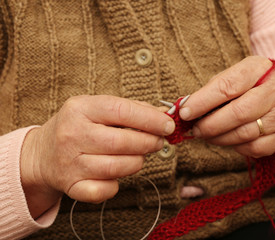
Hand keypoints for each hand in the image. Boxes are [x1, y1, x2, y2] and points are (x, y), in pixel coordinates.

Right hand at [21, 95, 174, 217]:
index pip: (122, 111)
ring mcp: (69, 162)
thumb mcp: (98, 108)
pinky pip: (105, 190)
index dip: (151, 120)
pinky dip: (117, 184)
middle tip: (158, 142)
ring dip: (137, 162)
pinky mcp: (71, 185)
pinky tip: (116, 174)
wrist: (43, 153)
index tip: (168, 126)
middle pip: (122, 142)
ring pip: (117, 167)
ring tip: (139, 155)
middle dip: (149, 143)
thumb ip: (131, 110)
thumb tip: (164, 115)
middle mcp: (72, 134)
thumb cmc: (79, 127)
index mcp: (80, 108)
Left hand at [179, 56, 274, 158]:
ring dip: (219, 138)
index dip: (203, 101)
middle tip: (195, 129)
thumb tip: (186, 109)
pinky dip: (236, 147)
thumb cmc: (249, 86)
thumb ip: (211, 90)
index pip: (228, 86)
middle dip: (210, 125)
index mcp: (259, 68)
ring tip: (207, 134)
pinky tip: (229, 139)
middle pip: (238, 113)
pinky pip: (253, 148)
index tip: (184, 112)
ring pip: (244, 134)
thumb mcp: (233, 77)